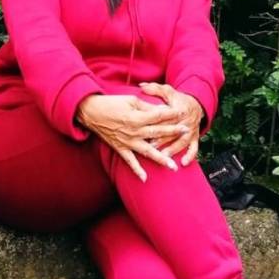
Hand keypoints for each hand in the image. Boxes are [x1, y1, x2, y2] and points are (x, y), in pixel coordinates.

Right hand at [75, 94, 189, 181]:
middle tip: (187, 131)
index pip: (159, 116)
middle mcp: (134, 131)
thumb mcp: (130, 100)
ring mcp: (127, 141)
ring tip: (173, 167)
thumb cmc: (110, 103)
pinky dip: (136, 170)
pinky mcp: (120, 148)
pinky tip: (144, 178)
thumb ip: (146, 107)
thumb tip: (161, 110)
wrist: (90, 112)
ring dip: (161, 159)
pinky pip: (130, 161)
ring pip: (148, 152)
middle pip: (158, 132)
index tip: (183, 113)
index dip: (172, 114)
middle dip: (173, 132)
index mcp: (137, 117)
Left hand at [138, 82, 203, 165]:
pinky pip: (194, 148)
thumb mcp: (168, 91)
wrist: (196, 104)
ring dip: (173, 149)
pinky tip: (184, 163)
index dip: (157, 123)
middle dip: (162, 139)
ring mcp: (191, 131)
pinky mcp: (194, 137)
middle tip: (151, 146)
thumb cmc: (178, 99)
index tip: (146, 128)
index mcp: (178, 109)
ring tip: (164, 156)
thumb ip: (155, 89)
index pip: (166, 117)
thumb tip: (142, 86)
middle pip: (173, 131)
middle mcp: (185, 121)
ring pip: (181, 141)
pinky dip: (190, 155)